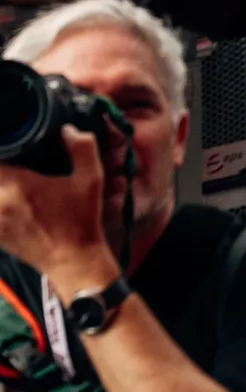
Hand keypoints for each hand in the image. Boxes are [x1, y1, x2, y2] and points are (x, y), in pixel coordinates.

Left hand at [0, 123, 117, 297]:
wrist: (73, 261)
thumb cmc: (81, 220)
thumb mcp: (91, 178)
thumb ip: (82, 146)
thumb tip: (67, 129)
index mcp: (19, 187)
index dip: (4, 149)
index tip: (15, 144)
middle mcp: (1, 205)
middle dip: (3, 167)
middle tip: (15, 161)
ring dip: (2, 184)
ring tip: (14, 180)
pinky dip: (2, 202)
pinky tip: (12, 200)